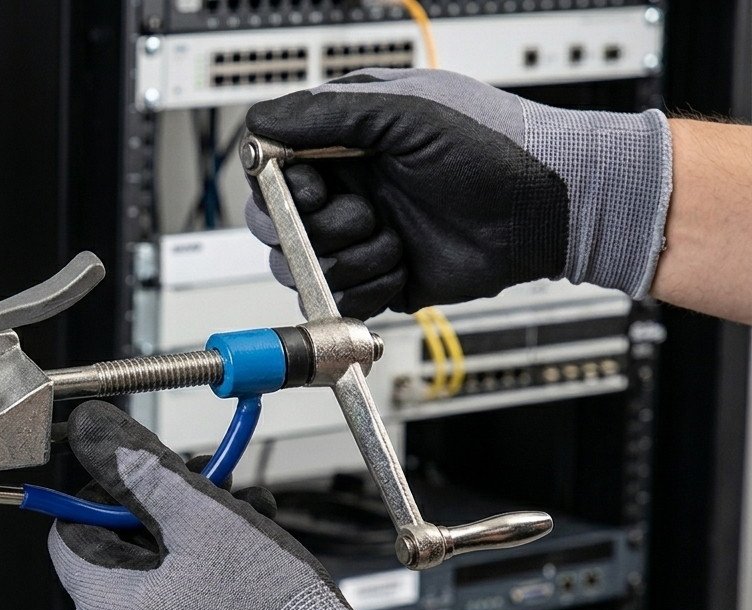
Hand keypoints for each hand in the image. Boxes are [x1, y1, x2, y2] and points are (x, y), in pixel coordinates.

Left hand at [49, 401, 467, 609]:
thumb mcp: (206, 521)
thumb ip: (142, 471)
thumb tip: (95, 433)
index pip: (70, 536)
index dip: (106, 495)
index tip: (147, 480)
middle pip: (119, 567)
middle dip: (164, 521)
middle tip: (212, 497)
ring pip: (157, 602)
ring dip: (193, 559)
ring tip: (248, 533)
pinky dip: (207, 607)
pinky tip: (252, 585)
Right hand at [244, 68, 671, 317]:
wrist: (550, 208)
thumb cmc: (495, 146)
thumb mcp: (406, 111)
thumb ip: (328, 114)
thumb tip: (261, 123)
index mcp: (344, 140)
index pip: (270, 165)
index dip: (281, 185)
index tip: (315, 188)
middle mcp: (346, 188)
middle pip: (274, 221)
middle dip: (308, 228)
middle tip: (359, 217)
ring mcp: (360, 235)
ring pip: (301, 266)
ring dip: (347, 258)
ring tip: (392, 239)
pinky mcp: (379, 277)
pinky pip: (339, 297)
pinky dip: (368, 286)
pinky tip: (404, 265)